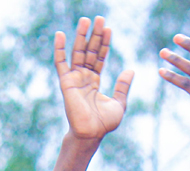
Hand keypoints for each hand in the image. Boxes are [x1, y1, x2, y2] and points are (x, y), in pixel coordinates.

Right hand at [54, 17, 133, 141]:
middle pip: (89, 51)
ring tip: (85, 20)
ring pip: (77, 52)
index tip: (108, 28)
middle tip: (99, 18)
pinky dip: (59, 49)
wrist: (92, 133)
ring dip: (81, 36)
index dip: (104, 43)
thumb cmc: (104, 123)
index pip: (99, 57)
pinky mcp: (66, 82)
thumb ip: (122, 86)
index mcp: (94, 81)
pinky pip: (61, 63)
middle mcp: (84, 77)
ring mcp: (74, 78)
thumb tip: (130, 70)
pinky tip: (59, 34)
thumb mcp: (119, 103)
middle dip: (94, 35)